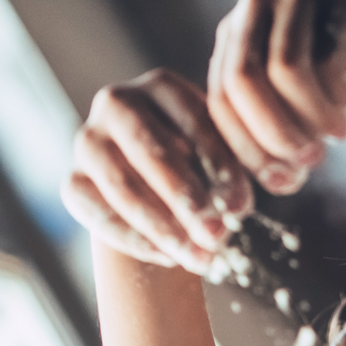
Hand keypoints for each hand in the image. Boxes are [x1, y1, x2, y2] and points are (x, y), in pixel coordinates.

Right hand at [65, 68, 254, 272]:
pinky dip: (136, 239)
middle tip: (219, 236)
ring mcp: (88, 141)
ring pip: (122, 185)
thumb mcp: (227, 161)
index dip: (220, 166)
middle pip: (151, 150)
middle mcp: (117, 103)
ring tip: (200, 257)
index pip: (193, 120)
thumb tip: (272, 186)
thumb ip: (248, 166)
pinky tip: (170, 258)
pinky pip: (99, 213)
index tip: (243, 208)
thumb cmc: (203, 172)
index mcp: (162, 86)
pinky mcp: (72, 182)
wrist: (157, 200)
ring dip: (164, 226)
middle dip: (188, 198)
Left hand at [208, 0, 345, 194]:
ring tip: (339, 135)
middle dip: (275, 136)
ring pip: (283, 70)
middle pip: (241, 83)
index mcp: (234, 39)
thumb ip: (286, 134)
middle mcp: (253, 12)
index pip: (220, 102)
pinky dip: (343, 93)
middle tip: (312, 161)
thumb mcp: (304, 96)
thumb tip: (282, 182)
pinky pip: (331, 55)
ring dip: (312, 117)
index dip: (248, 149)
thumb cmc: (341, 53)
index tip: (285, 181)